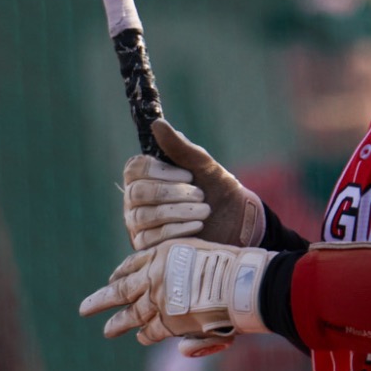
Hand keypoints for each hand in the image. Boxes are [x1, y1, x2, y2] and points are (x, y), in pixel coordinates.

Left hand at [80, 238, 274, 345]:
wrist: (242, 280)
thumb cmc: (233, 266)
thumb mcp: (203, 257)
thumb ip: (185, 273)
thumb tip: (173, 274)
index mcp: (163, 252)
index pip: (134, 262)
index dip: (122, 272)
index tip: (113, 277)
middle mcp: (155, 274)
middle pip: (121, 289)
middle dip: (102, 300)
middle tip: (84, 309)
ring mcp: (159, 298)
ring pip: (131, 314)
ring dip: (117, 323)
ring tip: (106, 330)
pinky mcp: (169, 320)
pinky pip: (151, 330)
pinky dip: (146, 334)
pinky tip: (141, 337)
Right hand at [122, 120, 264, 249]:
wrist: (236, 222)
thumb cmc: (217, 189)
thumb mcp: (203, 165)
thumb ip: (180, 147)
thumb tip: (157, 123)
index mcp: (146, 175)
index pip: (135, 168)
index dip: (159, 171)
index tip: (188, 175)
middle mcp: (136, 199)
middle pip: (138, 193)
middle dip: (172, 193)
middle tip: (200, 194)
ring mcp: (139, 224)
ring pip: (144, 216)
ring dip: (178, 211)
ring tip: (204, 210)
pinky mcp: (148, 247)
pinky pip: (151, 239)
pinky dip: (177, 230)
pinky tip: (197, 226)